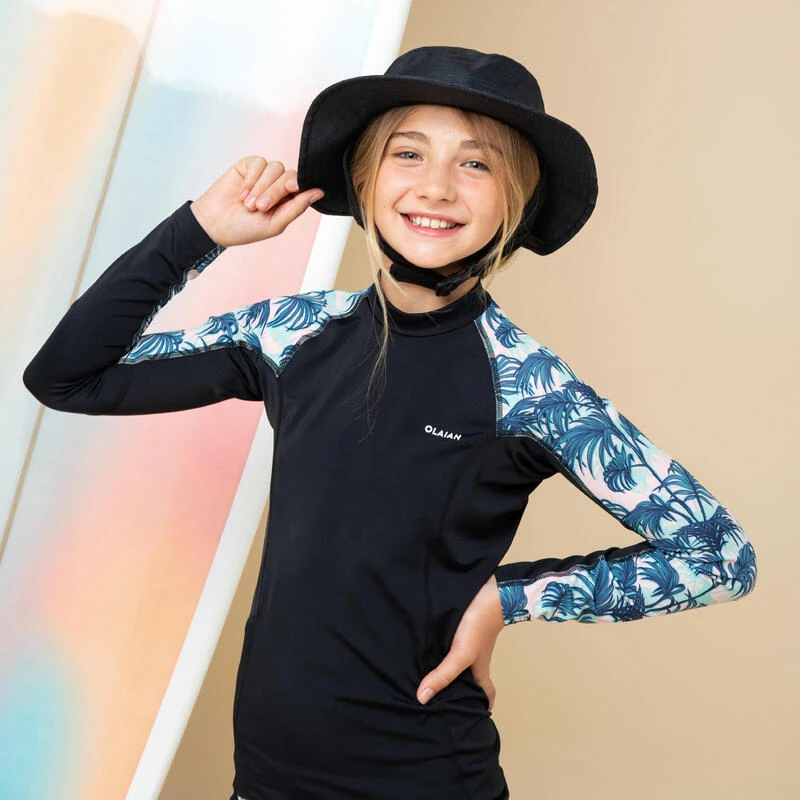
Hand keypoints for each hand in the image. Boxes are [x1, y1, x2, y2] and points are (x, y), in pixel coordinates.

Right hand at [190, 156, 323, 247]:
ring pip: (275, 168)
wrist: (215, 224)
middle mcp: (278, 186)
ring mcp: (264, 175)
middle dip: (275, 191)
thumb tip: (319, 193)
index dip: (300, 185)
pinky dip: (252, 179)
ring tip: (249, 204)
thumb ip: (296, 207)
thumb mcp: (275, 224)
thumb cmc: (245, 229)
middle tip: (260, 207)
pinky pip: (259, 163)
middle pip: (290, 176)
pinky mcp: (249, 166)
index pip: (303, 186)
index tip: (293, 189)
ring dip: (262, 187)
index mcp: (288, 200)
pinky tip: (243, 193)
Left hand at [416, 574, 505, 709]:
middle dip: (456, 690)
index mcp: (479, 669)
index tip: (470, 720)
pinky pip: (448, 643)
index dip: (480, 707)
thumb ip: (443, 674)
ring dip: (443, 667)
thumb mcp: (461, 654)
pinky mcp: (458, 626)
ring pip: (456, 660)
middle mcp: (474, 657)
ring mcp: (467, 641)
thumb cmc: (480, 624)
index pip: (485, 695)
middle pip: (468, 679)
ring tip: (423, 676)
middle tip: (438, 700)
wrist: (488, 588)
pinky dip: (439, 648)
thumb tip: (422, 698)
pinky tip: (423, 648)